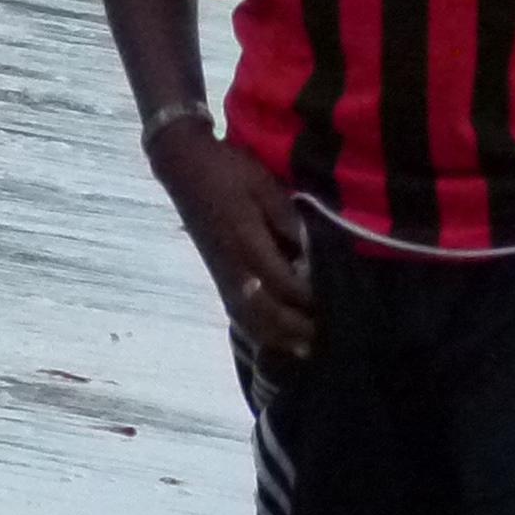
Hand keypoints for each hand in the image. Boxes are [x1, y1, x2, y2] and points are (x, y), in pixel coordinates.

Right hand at [151, 120, 313, 359]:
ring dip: (274, 335)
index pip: (281, 281)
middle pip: (263, 309)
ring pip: (246, 315)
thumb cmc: (228, 169)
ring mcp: (221, 271)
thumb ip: (286, 219)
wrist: (184, 166)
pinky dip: (254, 328)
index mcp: (246, 240)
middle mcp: (232, 264)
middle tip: (322, 336)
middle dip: (292, 327)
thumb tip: (307, 251)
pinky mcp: (216, 272)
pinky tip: (269, 336)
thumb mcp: (264, 184)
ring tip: (302, 348)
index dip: (306, 296)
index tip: (331, 301)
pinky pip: (235, 308)